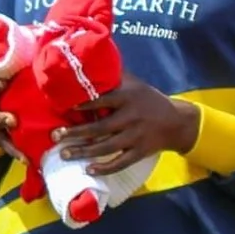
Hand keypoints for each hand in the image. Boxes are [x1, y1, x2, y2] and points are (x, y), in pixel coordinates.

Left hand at [53, 78, 199, 174]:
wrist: (179, 121)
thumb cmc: (149, 100)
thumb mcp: (136, 85)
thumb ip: (115, 79)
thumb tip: (90, 64)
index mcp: (129, 98)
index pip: (104, 100)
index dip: (85, 105)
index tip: (66, 108)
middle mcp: (132, 117)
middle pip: (101, 127)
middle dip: (76, 133)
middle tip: (56, 136)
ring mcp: (137, 136)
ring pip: (107, 147)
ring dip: (84, 152)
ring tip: (64, 154)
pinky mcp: (141, 151)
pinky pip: (121, 162)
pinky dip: (105, 168)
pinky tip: (89, 170)